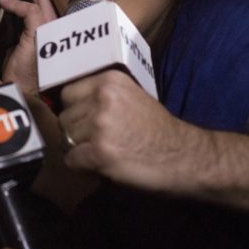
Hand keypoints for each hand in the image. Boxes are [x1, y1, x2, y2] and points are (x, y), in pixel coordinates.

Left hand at [0, 0, 57, 92]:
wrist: (24, 90)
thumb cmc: (20, 66)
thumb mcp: (15, 35)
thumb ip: (14, 17)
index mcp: (43, 16)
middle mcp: (49, 17)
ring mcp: (48, 24)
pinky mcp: (41, 33)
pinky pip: (31, 8)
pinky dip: (15, 2)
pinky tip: (3, 2)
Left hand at [59, 70, 248, 212]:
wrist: (184, 157)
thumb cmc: (158, 130)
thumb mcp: (132, 97)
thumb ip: (102, 95)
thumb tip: (68, 104)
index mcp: (109, 80)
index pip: (68, 93)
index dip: (75, 111)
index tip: (86, 122)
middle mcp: (103, 97)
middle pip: (64, 117)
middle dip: (75, 132)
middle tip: (96, 143)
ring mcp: (100, 124)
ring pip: (65, 139)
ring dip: (78, 150)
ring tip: (101, 154)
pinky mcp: (100, 151)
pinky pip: (71, 160)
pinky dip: (82, 167)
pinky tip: (101, 166)